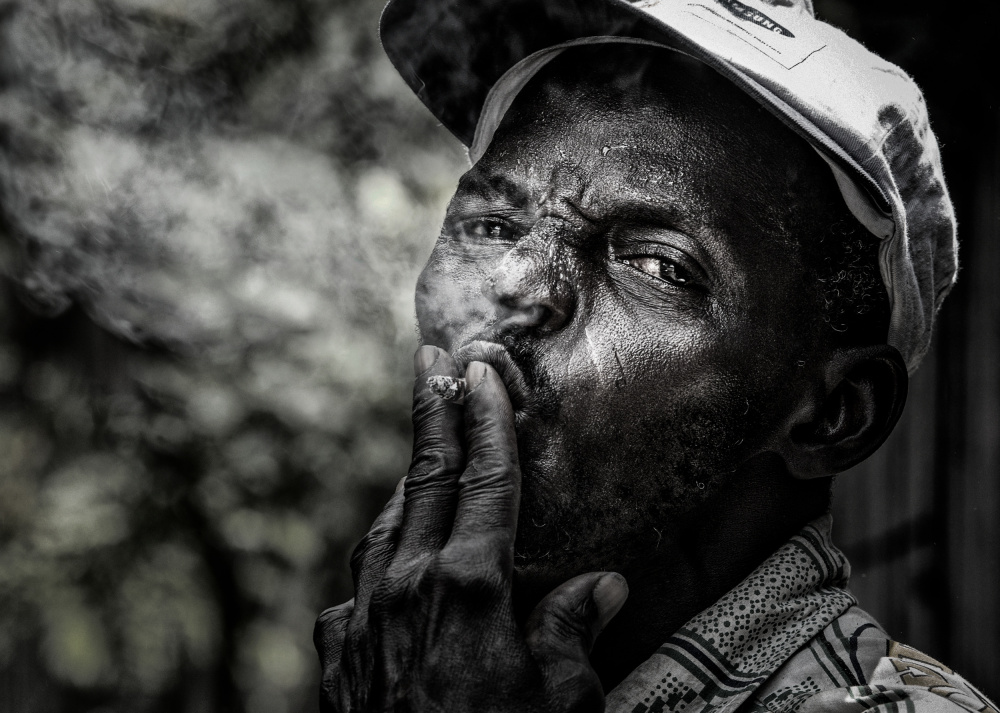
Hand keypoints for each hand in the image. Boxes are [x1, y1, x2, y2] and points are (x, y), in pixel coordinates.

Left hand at [314, 345, 627, 711]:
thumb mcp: (564, 702)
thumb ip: (573, 632)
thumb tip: (603, 584)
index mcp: (470, 588)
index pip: (485, 482)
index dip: (485, 421)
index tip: (478, 371)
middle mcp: (408, 588)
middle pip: (426, 483)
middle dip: (432, 418)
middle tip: (430, 365)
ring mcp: (363, 620)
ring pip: (385, 527)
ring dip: (406, 483)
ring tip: (421, 450)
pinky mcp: (339, 656)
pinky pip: (356, 586)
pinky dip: (378, 559)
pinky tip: (389, 562)